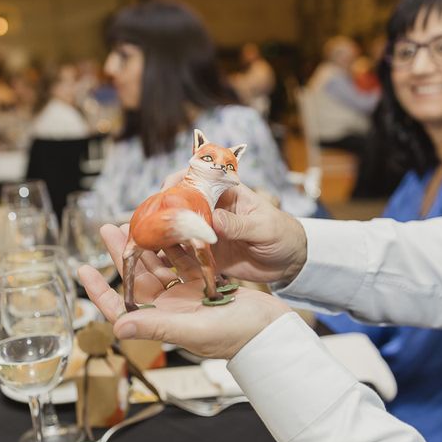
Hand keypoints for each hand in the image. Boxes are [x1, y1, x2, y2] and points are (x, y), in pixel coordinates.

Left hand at [78, 225, 289, 358]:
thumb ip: (157, 326)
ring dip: (147, 245)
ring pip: (160, 266)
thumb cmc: (236, 335)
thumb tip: (117, 326)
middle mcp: (171, 308)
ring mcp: (188, 295)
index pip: (122, 308)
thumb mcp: (194, 329)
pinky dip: (175, 244)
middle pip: (138, 278)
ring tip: (134, 221)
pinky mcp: (205, 284)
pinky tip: (167, 226)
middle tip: (108, 229)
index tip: (84, 270)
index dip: (100, 291)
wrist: (271, 330)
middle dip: (122, 254)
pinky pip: (184, 260)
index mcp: (163, 321)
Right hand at [163, 170, 306, 283]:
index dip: (177, 182)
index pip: (197, 178)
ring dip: (164, 236)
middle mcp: (211, 209)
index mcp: (226, 193)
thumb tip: (214, 221)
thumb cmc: (282, 234)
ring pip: (178, 230)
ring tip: (151, 246)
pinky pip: (185, 255)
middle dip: (163, 212)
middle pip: (179, 205)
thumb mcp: (265, 227)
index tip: (166, 192)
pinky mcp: (206, 254)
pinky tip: (162, 263)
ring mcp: (206, 232)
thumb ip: (239, 224)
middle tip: (151, 225)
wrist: (290, 262)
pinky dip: (173, 259)